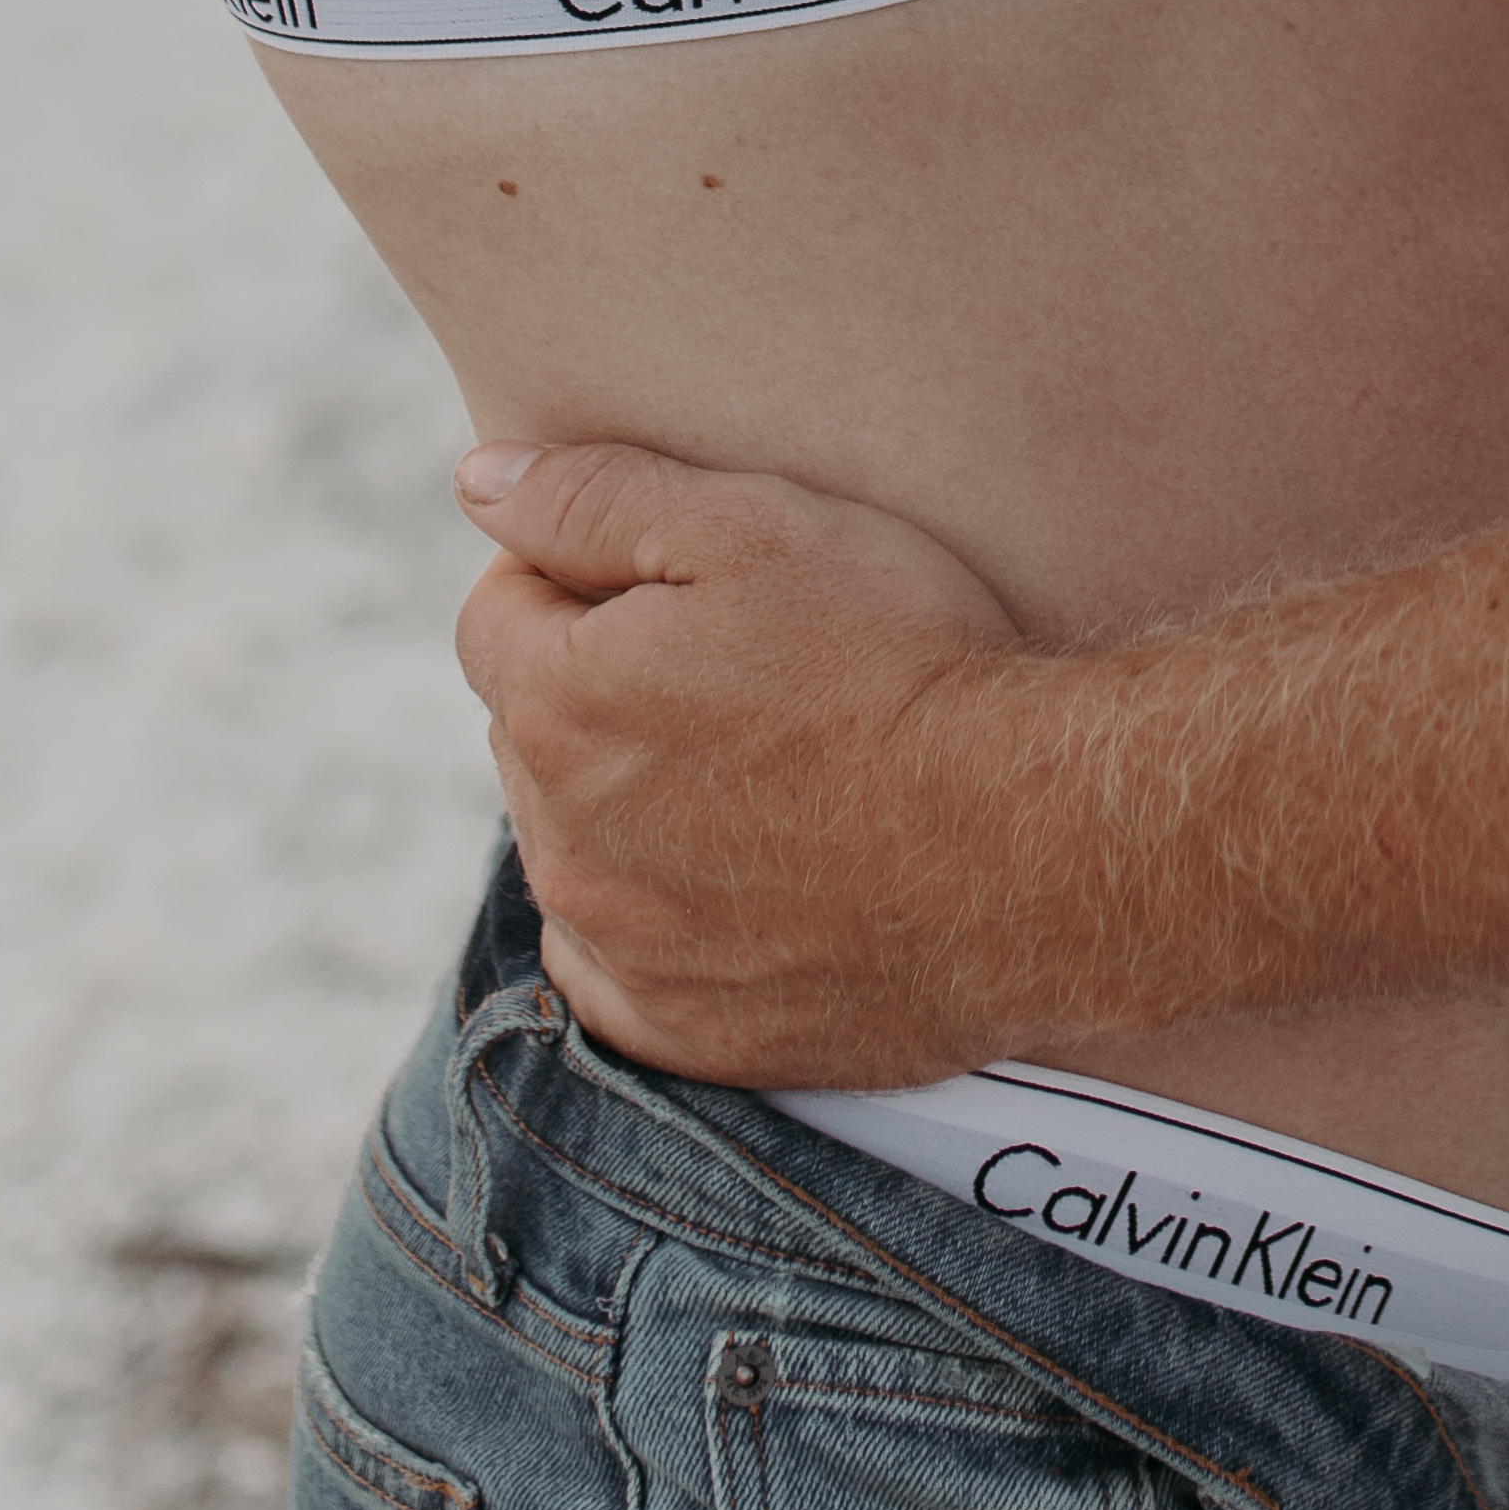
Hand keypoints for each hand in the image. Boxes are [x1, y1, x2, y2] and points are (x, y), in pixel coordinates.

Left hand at [452, 437, 1024, 1086]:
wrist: (1029, 847)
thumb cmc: (898, 667)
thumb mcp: (756, 527)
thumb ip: (593, 496)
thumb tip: (480, 479)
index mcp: (557, 706)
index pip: (495, 612)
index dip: (574, 575)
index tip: (672, 582)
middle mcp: (561, 844)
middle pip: (531, 731)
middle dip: (596, 687)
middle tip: (735, 666)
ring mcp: (621, 950)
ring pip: (571, 846)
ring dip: (624, 801)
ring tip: (758, 769)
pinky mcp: (684, 1030)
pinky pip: (615, 966)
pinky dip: (654, 918)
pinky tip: (742, 878)